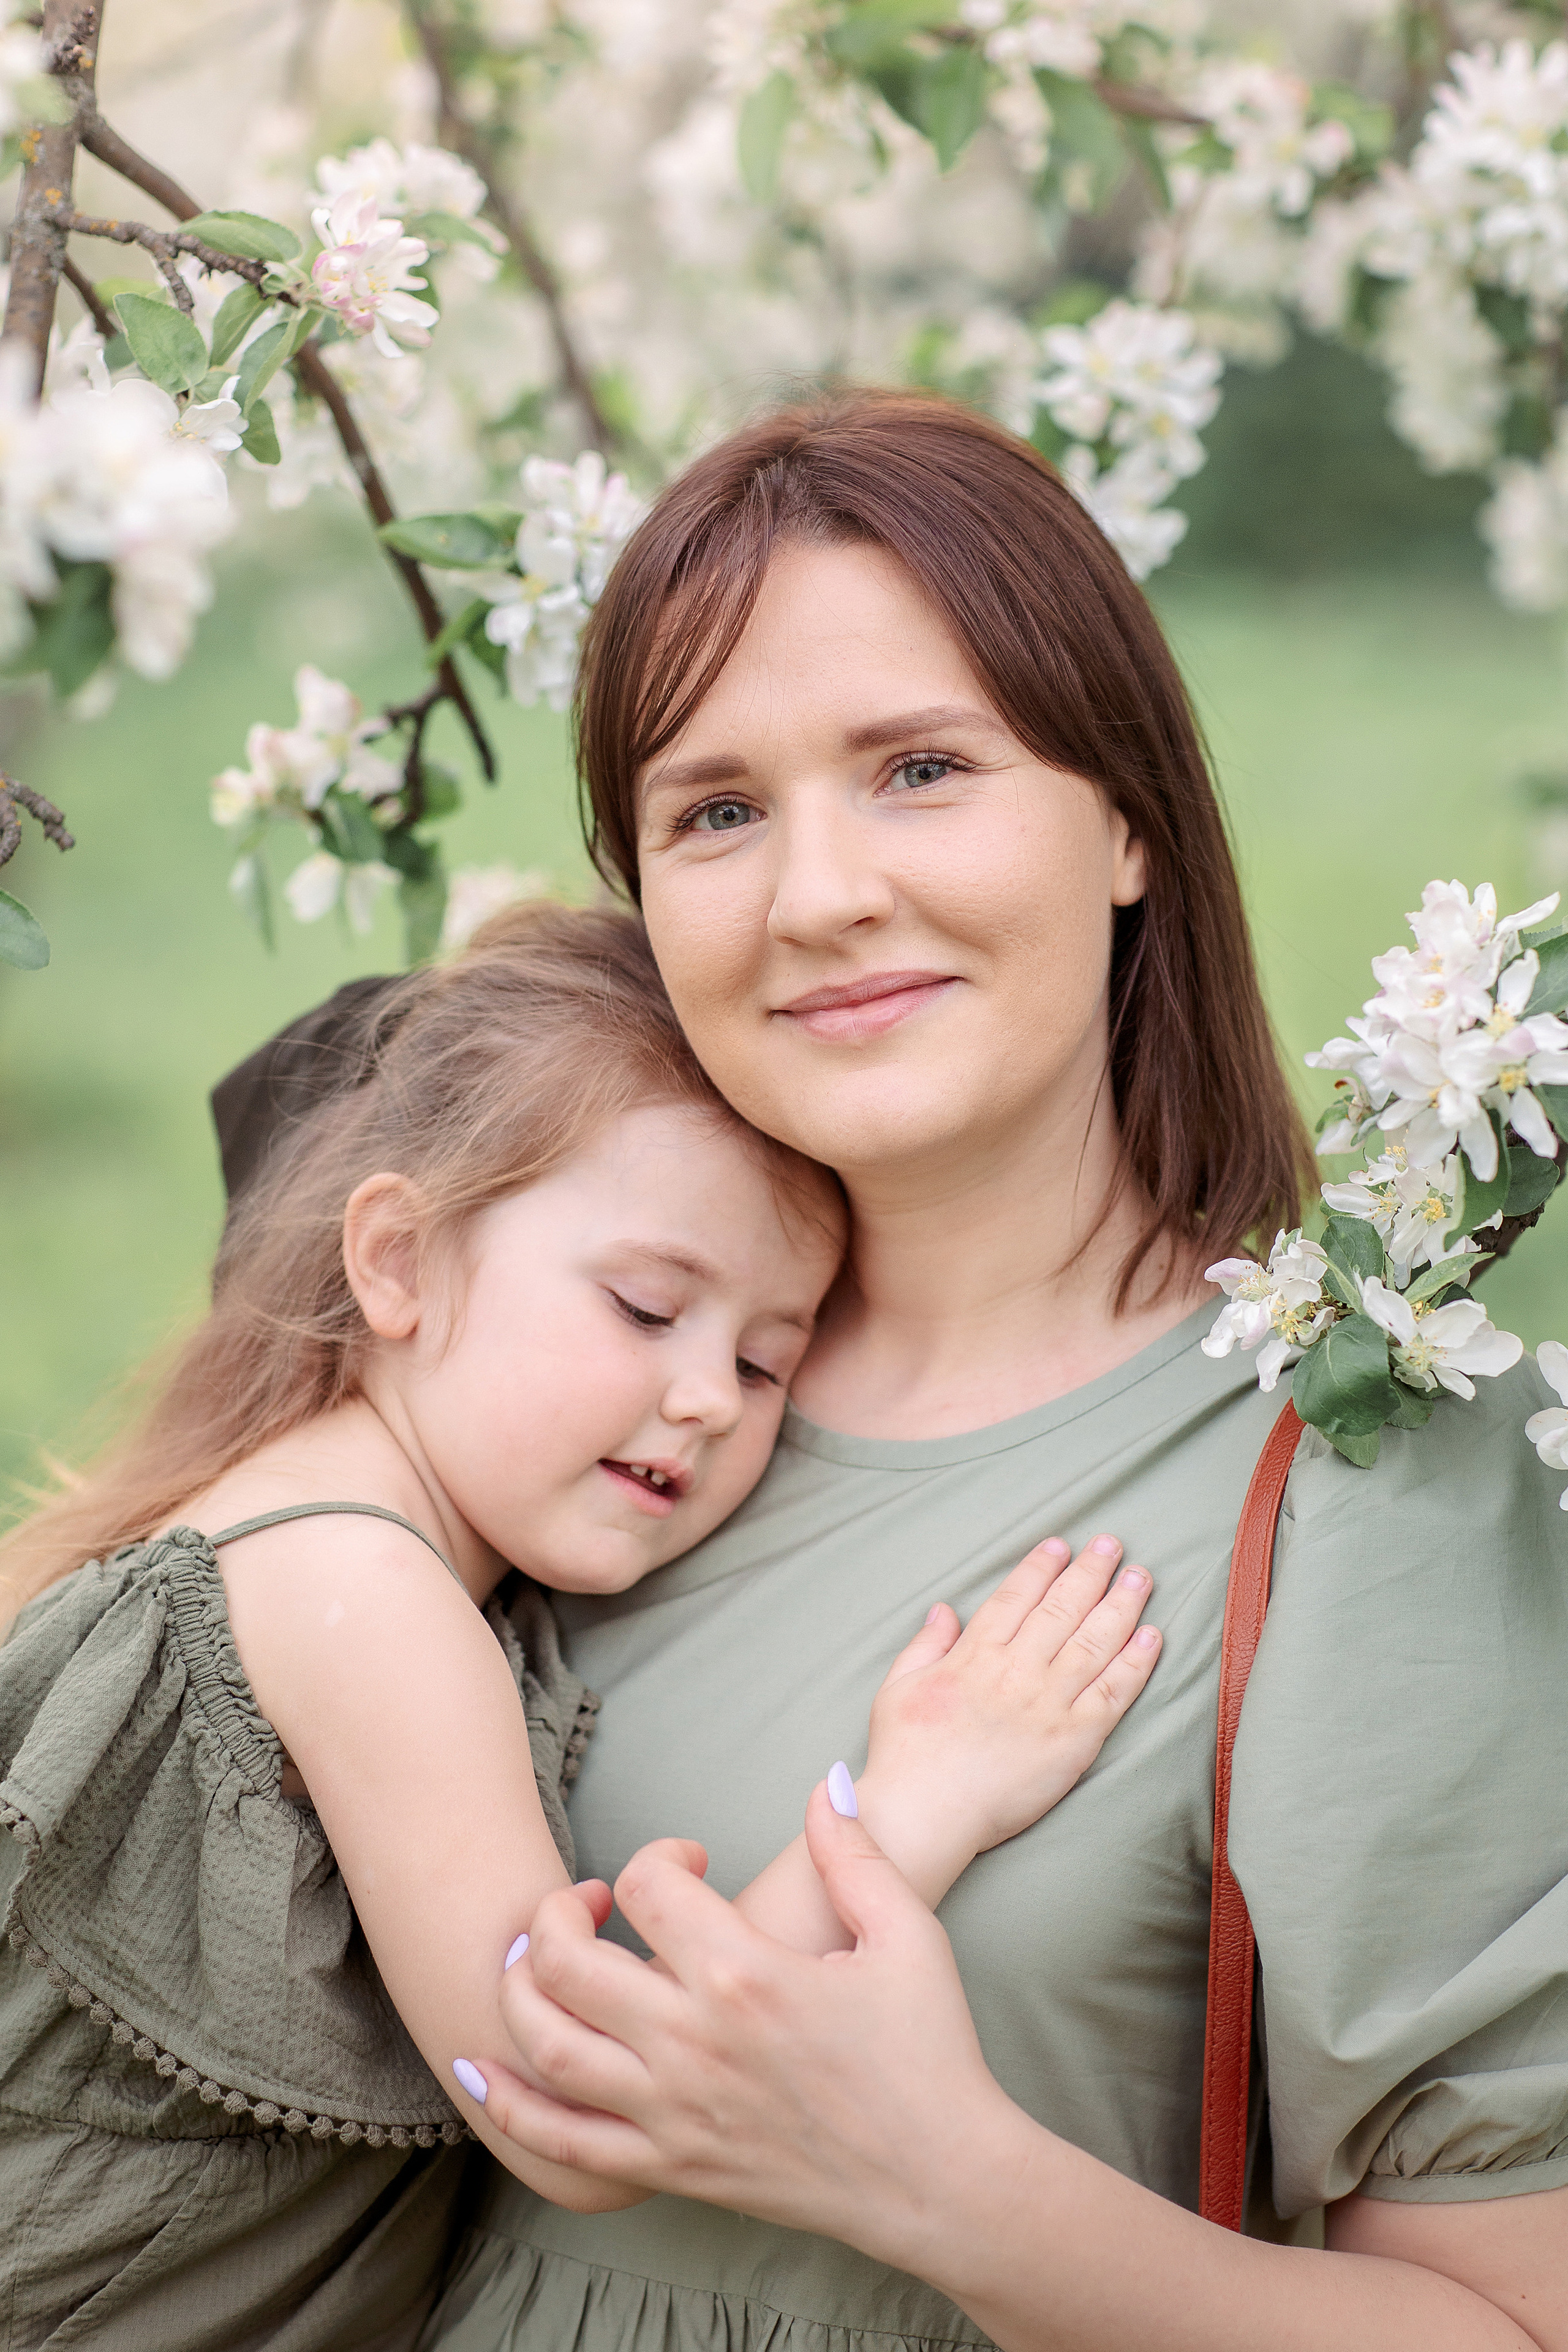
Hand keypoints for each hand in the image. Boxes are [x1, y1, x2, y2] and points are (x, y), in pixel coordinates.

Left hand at [469, 1791, 1023, 2272]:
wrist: (940, 2179)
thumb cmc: (928, 2052)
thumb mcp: (907, 1933)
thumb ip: (855, 1852)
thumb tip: (825, 1781)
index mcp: (747, 1974)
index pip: (648, 1885)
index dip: (659, 1855)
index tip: (690, 1863)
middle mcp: (694, 2042)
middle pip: (570, 1959)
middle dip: (560, 1911)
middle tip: (592, 1901)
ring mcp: (674, 2112)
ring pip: (548, 2044)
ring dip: (520, 1990)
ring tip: (536, 1959)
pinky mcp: (671, 2166)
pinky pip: (563, 2141)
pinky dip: (509, 2105)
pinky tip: (479, 2067)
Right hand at [855, 1534, 1159, 1897]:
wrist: (925, 1812)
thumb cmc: (904, 1755)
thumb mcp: (898, 1687)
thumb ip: (925, 1645)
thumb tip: (943, 1608)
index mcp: (974, 1655)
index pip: (1016, 1596)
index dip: (1041, 1567)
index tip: (1061, 1545)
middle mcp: (1016, 1670)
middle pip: (1062, 1609)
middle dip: (1091, 1572)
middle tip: (1112, 1545)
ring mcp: (1049, 1703)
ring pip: (1095, 1641)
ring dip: (1121, 1605)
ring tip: (1141, 1578)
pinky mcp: (1074, 1740)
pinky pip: (1113, 1693)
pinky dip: (1135, 1662)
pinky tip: (1151, 1637)